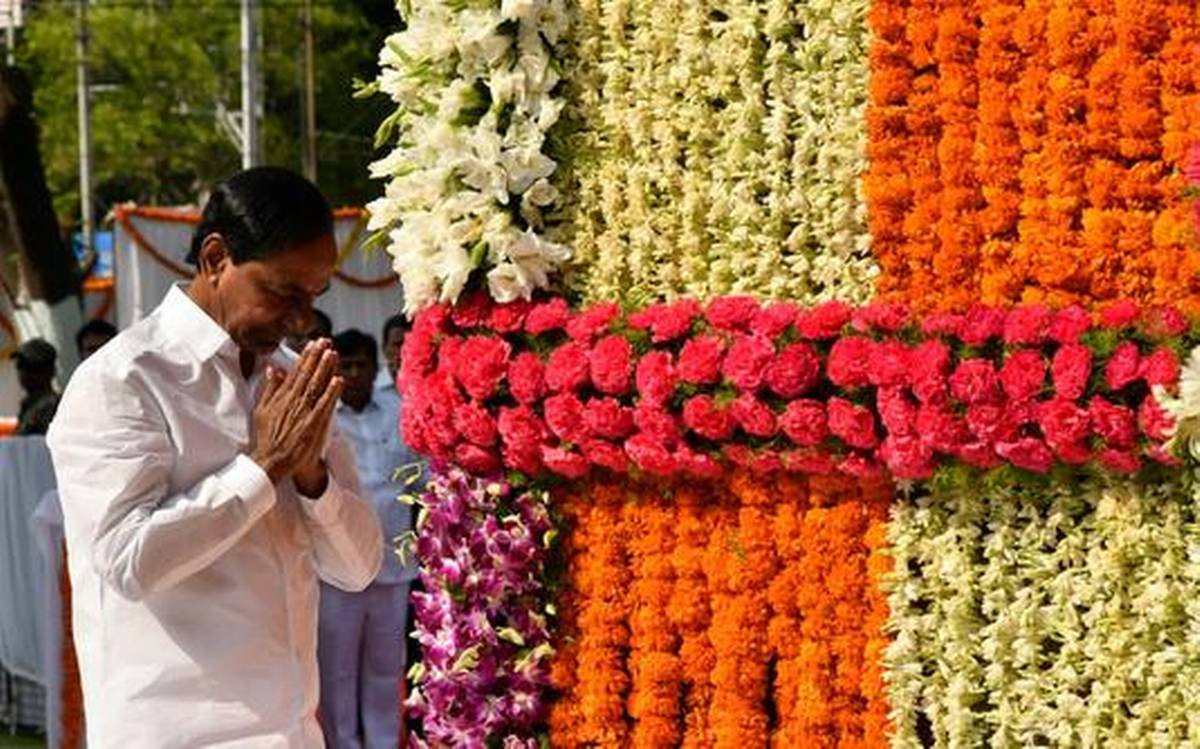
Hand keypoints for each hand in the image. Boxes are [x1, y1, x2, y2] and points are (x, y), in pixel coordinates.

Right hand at [249, 339, 342, 488]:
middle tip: (325, 341)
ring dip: (324, 369)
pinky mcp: (312, 425)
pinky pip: (324, 406)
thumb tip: (274, 369)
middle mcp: (292, 402)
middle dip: (316, 357)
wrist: (271, 461)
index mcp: (282, 397)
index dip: (306, 357)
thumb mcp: (263, 409)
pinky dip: (331, 393)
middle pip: (306, 375)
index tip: (314, 343)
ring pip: (315, 386)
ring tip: (332, 353)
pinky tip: (338, 380)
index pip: (296, 372)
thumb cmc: (268, 437)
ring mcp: (302, 413)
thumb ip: (270, 389)